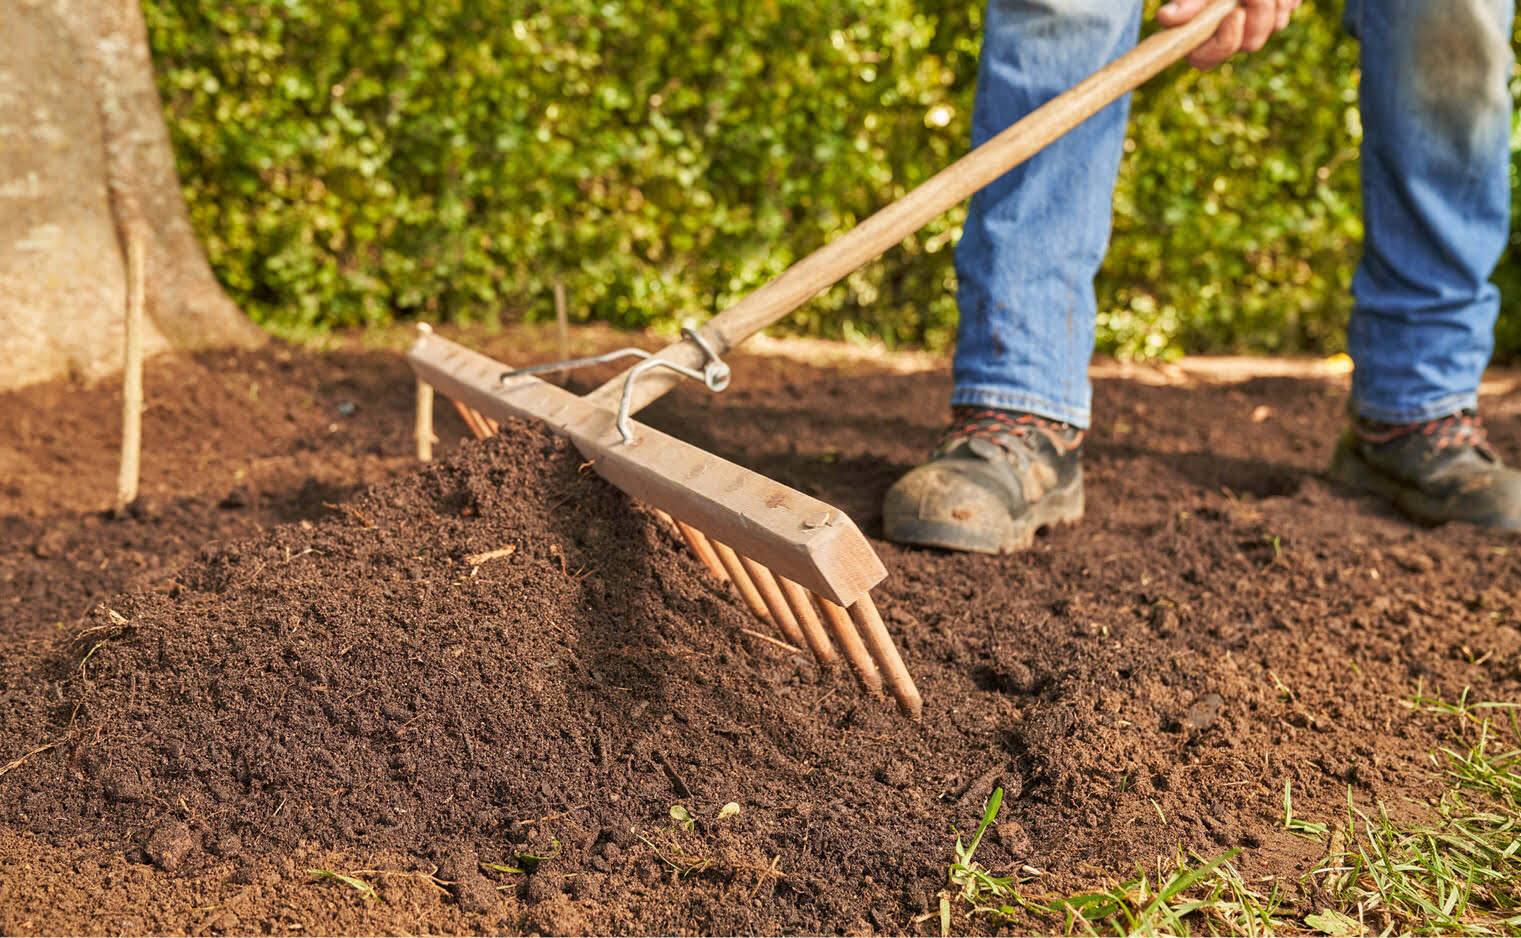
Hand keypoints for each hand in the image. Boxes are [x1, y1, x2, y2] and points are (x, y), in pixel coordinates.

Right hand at [1157, 0, 1300, 69]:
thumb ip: (1189, 2)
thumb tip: (1166, 17)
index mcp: (1198, 34)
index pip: (1204, 59)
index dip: (1224, 42)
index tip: (1235, 15)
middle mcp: (1226, 37)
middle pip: (1250, 44)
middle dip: (1259, 13)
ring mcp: (1253, 29)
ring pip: (1273, 27)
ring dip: (1274, 1)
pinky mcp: (1273, 17)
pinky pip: (1285, 12)